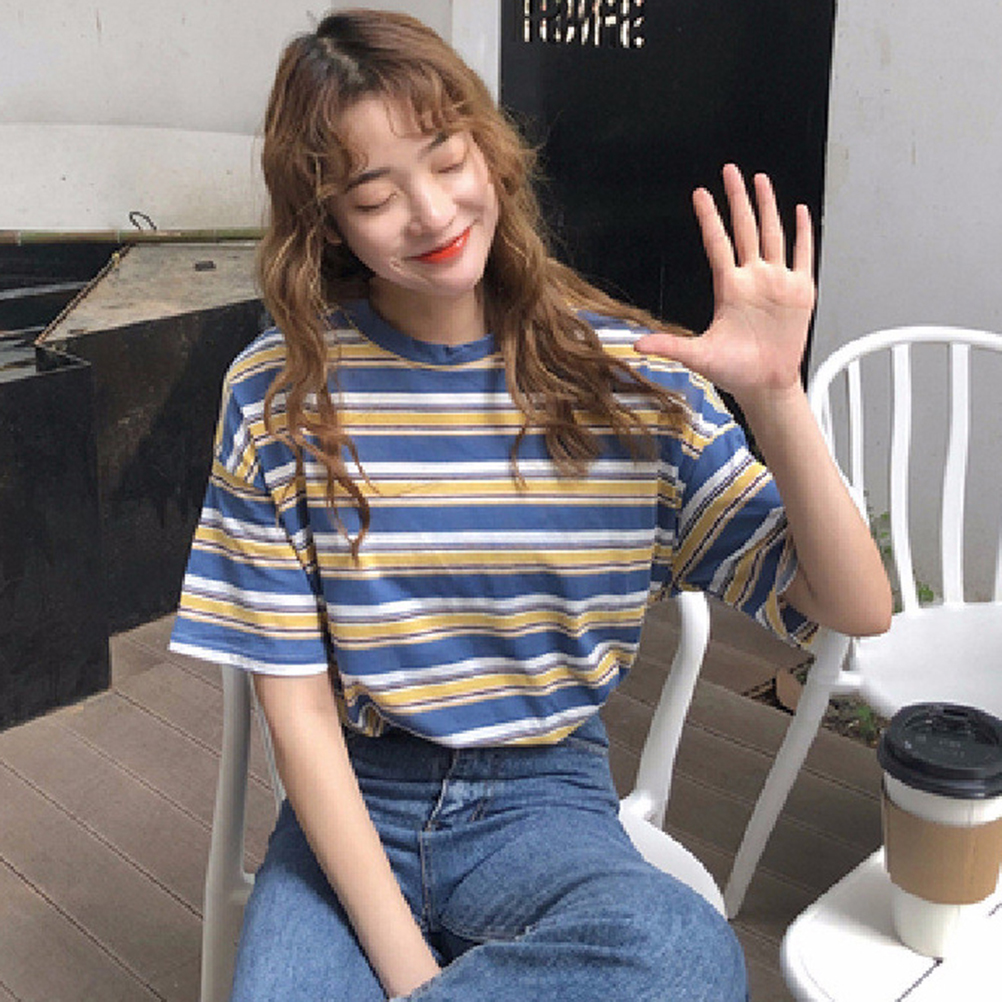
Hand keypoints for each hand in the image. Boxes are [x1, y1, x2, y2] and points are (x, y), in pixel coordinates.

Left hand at [634, 164, 815, 407]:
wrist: (764, 384)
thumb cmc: (733, 370)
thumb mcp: (698, 356)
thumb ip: (669, 346)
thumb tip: (635, 346)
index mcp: (729, 288)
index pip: (717, 243)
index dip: (710, 218)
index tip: (700, 193)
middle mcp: (753, 278)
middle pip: (745, 229)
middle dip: (738, 199)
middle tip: (730, 170)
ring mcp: (777, 282)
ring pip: (772, 234)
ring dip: (768, 207)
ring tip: (761, 180)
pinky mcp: (799, 291)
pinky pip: (803, 255)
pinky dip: (803, 233)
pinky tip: (800, 211)